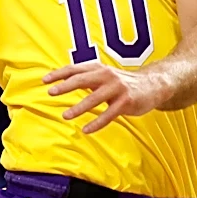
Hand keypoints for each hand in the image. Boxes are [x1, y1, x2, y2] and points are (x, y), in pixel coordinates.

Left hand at [43, 62, 167, 133]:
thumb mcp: (104, 76)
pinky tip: (86, 130)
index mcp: (98, 68)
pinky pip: (109, 114)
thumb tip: (62, 81)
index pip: (75, 69)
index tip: (45, 80)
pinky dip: (96, 123)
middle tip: (51, 93)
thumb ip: (86, 78)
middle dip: (65, 86)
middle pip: (82, 79)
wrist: (151, 85)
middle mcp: (106, 75)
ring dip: (79, 107)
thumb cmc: (122, 82)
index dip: (60, 74)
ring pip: (94, 98)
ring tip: (65, 116)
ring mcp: (117, 88)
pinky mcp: (126, 102)